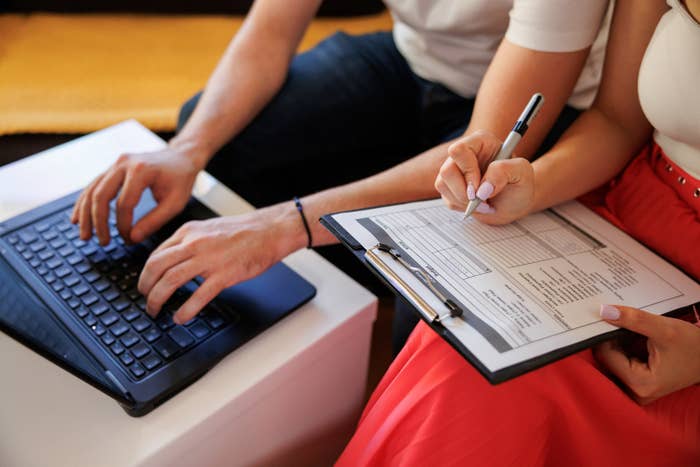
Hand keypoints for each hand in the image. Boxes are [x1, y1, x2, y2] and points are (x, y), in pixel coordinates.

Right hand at [71, 145, 201, 245]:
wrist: (180, 156)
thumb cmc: (180, 179)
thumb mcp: (175, 203)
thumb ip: (154, 221)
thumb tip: (132, 238)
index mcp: (141, 170)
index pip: (124, 204)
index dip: (123, 225)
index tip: (128, 240)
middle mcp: (124, 163)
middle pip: (101, 195)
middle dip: (98, 222)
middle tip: (102, 242)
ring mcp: (115, 164)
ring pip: (92, 190)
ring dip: (86, 215)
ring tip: (84, 236)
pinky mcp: (112, 168)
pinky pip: (93, 186)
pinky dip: (84, 203)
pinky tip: (78, 219)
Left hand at [137, 204, 303, 323]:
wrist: (269, 231)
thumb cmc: (243, 232)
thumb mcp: (208, 229)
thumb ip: (189, 243)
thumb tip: (173, 261)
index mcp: (188, 232)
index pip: (156, 254)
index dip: (145, 273)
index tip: (145, 284)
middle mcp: (194, 244)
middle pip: (156, 267)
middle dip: (145, 287)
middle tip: (145, 300)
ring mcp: (208, 260)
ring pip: (170, 280)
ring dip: (157, 299)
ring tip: (156, 311)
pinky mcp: (224, 275)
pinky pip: (197, 296)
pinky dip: (185, 310)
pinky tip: (180, 318)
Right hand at [434, 130, 534, 224]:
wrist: (515, 203)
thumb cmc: (520, 185)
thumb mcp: (523, 174)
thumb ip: (505, 171)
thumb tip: (482, 187)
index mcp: (481, 142)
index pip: (459, 150)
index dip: (467, 171)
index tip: (479, 188)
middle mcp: (465, 153)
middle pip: (447, 170)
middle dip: (463, 191)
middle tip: (481, 200)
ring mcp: (455, 169)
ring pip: (442, 184)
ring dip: (463, 200)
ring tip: (483, 203)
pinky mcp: (450, 185)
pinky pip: (445, 197)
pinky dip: (461, 206)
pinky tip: (477, 205)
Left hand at [595, 304, 699, 404]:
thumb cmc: (693, 346)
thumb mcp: (664, 329)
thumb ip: (634, 320)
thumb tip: (604, 311)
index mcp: (640, 384)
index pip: (605, 355)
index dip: (605, 335)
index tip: (609, 318)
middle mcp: (636, 392)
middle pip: (607, 359)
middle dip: (610, 339)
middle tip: (618, 320)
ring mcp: (637, 390)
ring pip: (612, 360)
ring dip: (616, 343)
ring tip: (630, 329)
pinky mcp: (639, 384)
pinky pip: (620, 363)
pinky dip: (623, 348)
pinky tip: (633, 337)